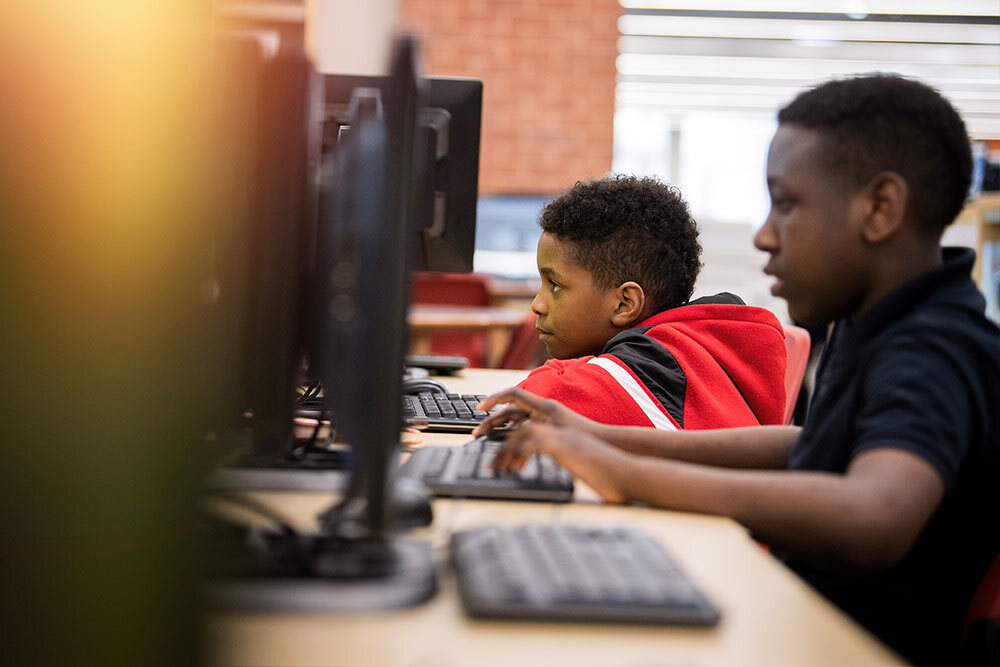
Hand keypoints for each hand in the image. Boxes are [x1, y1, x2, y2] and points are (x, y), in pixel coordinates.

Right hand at [472, 387, 594, 436]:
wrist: (603, 441)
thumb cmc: (584, 437)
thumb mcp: (555, 437)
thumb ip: (533, 436)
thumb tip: (512, 441)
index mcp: (543, 406)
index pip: (513, 395)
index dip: (494, 399)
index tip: (480, 408)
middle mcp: (542, 410)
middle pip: (510, 411)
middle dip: (492, 421)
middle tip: (478, 433)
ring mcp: (545, 419)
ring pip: (516, 422)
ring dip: (502, 431)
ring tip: (488, 441)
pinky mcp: (548, 428)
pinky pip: (526, 430)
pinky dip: (515, 438)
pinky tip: (509, 449)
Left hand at [491, 422, 627, 503]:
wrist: (630, 473)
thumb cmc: (610, 473)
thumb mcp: (581, 465)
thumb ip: (564, 461)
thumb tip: (551, 470)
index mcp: (563, 432)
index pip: (529, 422)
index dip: (510, 430)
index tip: (496, 448)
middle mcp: (561, 429)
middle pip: (520, 424)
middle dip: (497, 433)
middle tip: (486, 455)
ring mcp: (563, 435)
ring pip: (522, 432)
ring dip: (504, 449)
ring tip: (494, 467)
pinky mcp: (565, 446)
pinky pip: (532, 444)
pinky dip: (518, 454)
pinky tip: (512, 468)